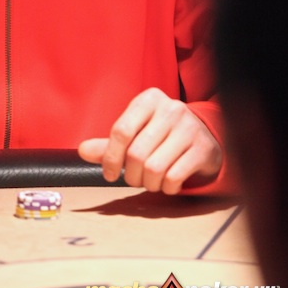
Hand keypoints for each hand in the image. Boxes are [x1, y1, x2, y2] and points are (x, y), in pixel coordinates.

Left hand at [78, 87, 221, 194]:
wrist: (205, 138)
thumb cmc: (162, 136)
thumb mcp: (137, 132)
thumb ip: (110, 143)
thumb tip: (82, 150)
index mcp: (149, 99)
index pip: (121, 130)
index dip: (110, 158)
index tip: (109, 174)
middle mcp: (171, 109)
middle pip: (136, 153)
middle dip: (131, 175)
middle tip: (134, 180)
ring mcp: (189, 127)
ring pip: (154, 168)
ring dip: (148, 184)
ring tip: (150, 182)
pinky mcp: (203, 148)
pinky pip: (174, 177)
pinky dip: (166, 188)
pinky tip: (168, 183)